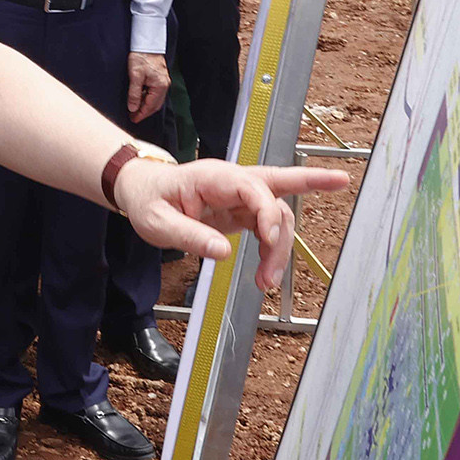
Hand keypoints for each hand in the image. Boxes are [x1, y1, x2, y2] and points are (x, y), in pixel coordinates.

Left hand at [113, 158, 349, 292]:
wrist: (140, 192)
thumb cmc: (147, 200)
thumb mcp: (157, 223)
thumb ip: (189, 236)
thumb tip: (224, 252)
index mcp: (212, 177)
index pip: (252, 185)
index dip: (267, 210)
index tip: (268, 239)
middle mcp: (233, 182)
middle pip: (278, 187)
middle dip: (304, 193)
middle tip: (319, 211)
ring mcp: (240, 196)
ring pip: (278, 215)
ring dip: (279, 248)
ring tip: (265, 282)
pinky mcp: (242, 211)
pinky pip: (270, 226)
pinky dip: (273, 249)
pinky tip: (268, 272)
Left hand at [126, 52, 169, 121]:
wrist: (147, 43)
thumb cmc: (141, 57)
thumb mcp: (135, 76)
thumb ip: (134, 93)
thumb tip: (133, 108)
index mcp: (160, 86)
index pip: (151, 106)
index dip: (141, 114)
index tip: (132, 119)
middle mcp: (164, 85)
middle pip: (155, 105)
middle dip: (144, 112)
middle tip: (132, 117)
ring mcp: (163, 82)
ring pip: (155, 100)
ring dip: (145, 106)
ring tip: (134, 110)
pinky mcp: (160, 78)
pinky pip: (155, 93)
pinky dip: (147, 98)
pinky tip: (139, 99)